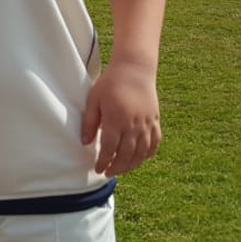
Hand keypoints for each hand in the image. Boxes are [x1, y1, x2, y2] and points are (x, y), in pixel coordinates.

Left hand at [81, 60, 161, 176]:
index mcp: (115, 119)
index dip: (104, 162)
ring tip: (121, 169)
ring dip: (131, 165)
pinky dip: (148, 154)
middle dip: (117, 167)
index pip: (109, 149)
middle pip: (126, 155)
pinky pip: (155, 143)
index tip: (98, 169)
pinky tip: (140, 159)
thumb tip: (85, 143)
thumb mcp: (94, 99)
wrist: (134, 69)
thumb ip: (89, 122)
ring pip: (141, 152)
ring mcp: (146, 123)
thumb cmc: (111, 82)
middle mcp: (133, 124)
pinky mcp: (155, 120)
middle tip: (108, 173)